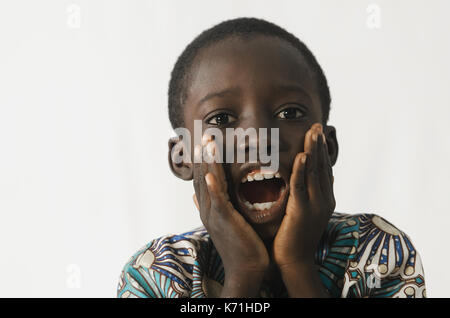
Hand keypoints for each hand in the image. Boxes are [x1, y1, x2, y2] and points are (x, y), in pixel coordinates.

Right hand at [193, 139, 268, 295]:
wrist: (246, 269)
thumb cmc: (239, 245)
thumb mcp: (222, 221)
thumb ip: (211, 205)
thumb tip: (194, 194)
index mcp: (208, 208)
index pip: (203, 179)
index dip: (203, 160)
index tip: (205, 143)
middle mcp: (207, 209)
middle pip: (202, 177)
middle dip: (204, 156)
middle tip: (205, 136)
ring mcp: (214, 215)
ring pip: (208, 184)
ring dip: (208, 163)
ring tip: (208, 144)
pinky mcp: (224, 221)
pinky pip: (218, 200)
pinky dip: (213, 187)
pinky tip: (211, 175)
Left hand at [272, 123, 335, 267]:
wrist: (293, 260)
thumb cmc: (294, 236)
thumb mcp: (304, 211)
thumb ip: (306, 194)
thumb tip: (305, 178)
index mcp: (324, 198)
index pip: (325, 169)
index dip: (323, 150)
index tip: (320, 132)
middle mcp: (324, 199)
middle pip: (322, 167)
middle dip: (320, 144)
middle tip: (318, 124)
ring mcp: (315, 205)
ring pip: (314, 173)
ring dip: (314, 151)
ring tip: (314, 132)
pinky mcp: (302, 212)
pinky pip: (302, 187)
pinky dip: (302, 170)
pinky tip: (303, 156)